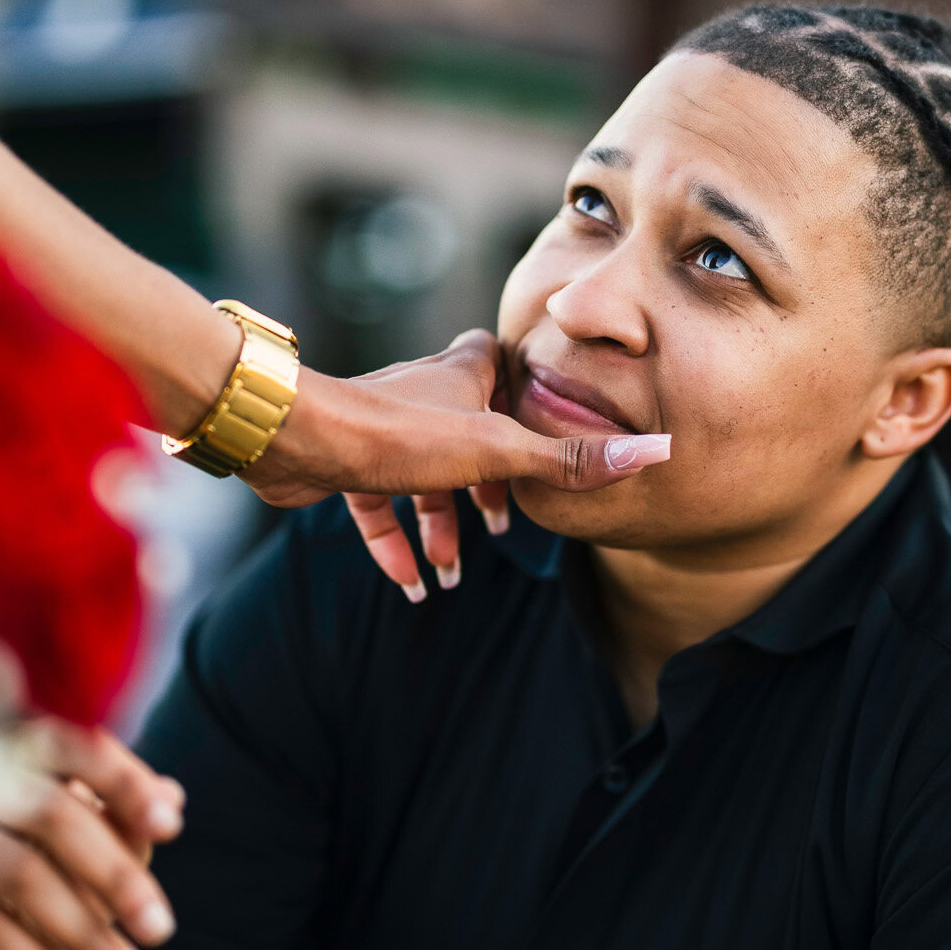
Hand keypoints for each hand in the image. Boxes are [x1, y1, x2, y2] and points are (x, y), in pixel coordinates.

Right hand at [0, 726, 183, 949]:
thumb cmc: (48, 868)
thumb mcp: (93, 843)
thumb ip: (126, 819)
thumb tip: (171, 798)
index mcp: (22, 755)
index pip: (74, 749)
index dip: (124, 782)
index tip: (172, 826)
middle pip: (51, 814)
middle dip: (115, 874)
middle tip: (161, 929)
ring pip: (21, 875)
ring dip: (85, 931)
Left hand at [237, 329, 669, 594]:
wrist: (296, 439)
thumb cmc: (397, 433)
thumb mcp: (497, 451)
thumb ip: (568, 460)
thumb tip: (654, 452)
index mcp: (465, 372)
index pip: (508, 367)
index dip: (530, 403)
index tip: (545, 443)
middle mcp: (426, 393)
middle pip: (471, 433)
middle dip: (487, 486)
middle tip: (502, 527)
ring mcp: (385, 427)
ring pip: (424, 478)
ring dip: (440, 529)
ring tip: (452, 573)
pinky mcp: (347, 461)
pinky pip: (378, 507)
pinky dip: (395, 544)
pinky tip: (409, 582)